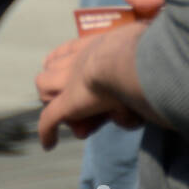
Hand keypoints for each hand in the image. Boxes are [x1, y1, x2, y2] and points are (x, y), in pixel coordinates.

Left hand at [36, 25, 143, 147]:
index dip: (66, 61)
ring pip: (45, 89)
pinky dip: (47, 131)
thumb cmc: (143, 54)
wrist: (127, 60)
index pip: (69, 50)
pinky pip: (49, 119)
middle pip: (54, 69)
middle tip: (81, 104)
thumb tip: (141, 84)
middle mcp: (77, 58)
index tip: (72, 71)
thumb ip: (141, 64)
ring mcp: (68, 81)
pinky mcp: (66, 104)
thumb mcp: (143, 53)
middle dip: (60, 86)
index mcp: (96, 45)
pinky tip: (49, 143)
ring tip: (75, 119)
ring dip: (53, 103)